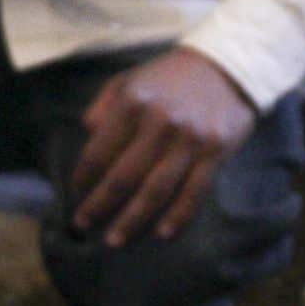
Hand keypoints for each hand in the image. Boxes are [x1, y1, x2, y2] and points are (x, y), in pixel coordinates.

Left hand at [70, 47, 256, 246]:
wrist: (229, 65)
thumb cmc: (168, 78)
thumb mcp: (127, 81)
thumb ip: (102, 108)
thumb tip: (85, 136)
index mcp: (132, 103)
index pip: (98, 153)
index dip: (83, 179)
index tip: (75, 195)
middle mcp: (160, 122)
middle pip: (122, 178)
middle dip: (99, 207)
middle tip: (83, 225)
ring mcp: (190, 139)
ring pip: (155, 191)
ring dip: (132, 221)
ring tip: (114, 240)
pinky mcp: (216, 151)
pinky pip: (194, 192)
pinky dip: (178, 216)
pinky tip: (162, 233)